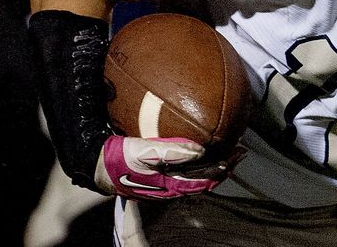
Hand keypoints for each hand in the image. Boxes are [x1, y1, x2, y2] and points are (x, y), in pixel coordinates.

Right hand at [97, 136, 235, 199]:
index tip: (238, 154)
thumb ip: (172, 151)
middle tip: (239, 151)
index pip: (204, 180)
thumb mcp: (145, 152)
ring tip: (224, 150)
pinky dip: (196, 163)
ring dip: (211, 164)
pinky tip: (197, 151)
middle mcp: (170, 187)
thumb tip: (200, 150)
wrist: (97, 166)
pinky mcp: (157, 176)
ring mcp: (163, 183)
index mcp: (170, 183)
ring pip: (195, 177)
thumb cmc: (119, 159)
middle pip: (204, 180)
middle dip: (223, 166)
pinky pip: (183, 172)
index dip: (223, 169)